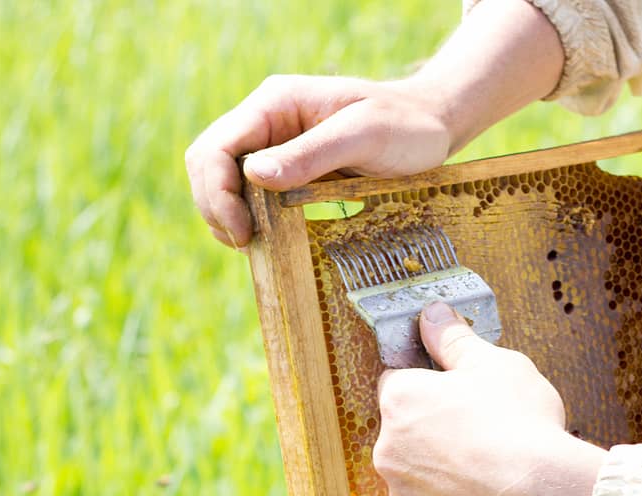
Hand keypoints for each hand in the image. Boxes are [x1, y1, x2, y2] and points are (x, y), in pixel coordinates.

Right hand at [185, 76, 453, 248]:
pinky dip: (249, 218)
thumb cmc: (405, 126)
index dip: (217, 192)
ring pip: (223, 181)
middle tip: (246, 245)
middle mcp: (267, 123)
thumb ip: (312, 154)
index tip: (243, 232)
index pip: (217, 146)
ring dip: (226, 215)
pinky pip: (251, 195)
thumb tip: (255, 176)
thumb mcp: (364, 135)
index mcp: (275, 104)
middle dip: (216, 206)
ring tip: (252, 246)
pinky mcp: (289, 170)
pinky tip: (266, 240)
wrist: (432, 126)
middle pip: (208, 165)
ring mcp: (275, 146)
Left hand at [373, 304, 606, 495]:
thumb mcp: (494, 364)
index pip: (398, 381)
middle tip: (484, 429)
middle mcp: (388, 450)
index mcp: (400, 400)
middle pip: (407, 431)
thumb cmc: (520, 425)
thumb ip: (455, 339)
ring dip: (444, 469)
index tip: (459, 391)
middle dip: (436, 428)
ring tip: (490, 467)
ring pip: (419, 474)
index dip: (431, 383)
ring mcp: (404, 495)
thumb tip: (433, 314)